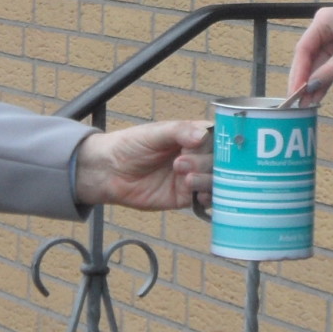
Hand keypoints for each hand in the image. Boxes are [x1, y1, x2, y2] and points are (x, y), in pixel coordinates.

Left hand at [73, 120, 210, 209]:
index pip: (219, 138)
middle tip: (181, 164)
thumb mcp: (154, 133)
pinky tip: (200, 196)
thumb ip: (179, 131)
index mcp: (193, 136)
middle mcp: (197, 156)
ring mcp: (193, 177)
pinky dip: (208, 198)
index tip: (220, 147)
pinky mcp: (185, 196)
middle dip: (207, 163)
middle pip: (220, 161)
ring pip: (216, 181)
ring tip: (186, 179)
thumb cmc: (131, 145)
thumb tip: (203, 135)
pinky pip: (205, 199)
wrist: (108, 171)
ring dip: (207, 180)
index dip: (224, 143)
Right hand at [287, 2, 332, 102]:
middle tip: (295, 101)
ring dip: (313, 83)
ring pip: (318, 64)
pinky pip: (329, 66)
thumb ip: (330, 70)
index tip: (294, 91)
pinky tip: (317, 95)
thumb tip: (310, 88)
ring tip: (305, 103)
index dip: (298, 72)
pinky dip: (324, 80)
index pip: (303, 49)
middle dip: (303, 79)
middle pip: (307, 57)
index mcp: (323, 22)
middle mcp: (324, 29)